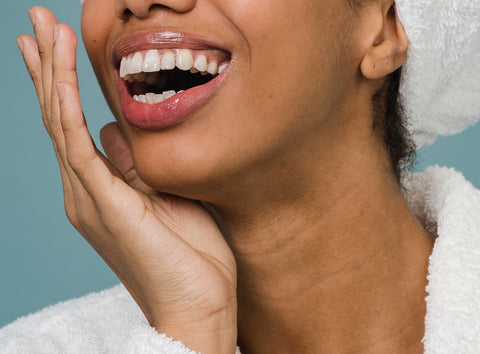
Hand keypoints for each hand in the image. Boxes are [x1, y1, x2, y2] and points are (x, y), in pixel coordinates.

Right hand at [17, 7, 236, 352]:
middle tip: (36, 21)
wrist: (197, 306)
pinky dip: (68, 108)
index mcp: (102, 189)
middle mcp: (86, 190)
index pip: (72, 125)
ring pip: (61, 124)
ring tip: (42, 30)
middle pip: (59, 117)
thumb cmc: (190, 257)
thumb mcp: (165, 197)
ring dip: (53, 74)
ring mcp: (90, 198)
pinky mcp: (104, 204)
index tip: (54, 46)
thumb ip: (135, 166)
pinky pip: (78, 147)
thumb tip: (113, 131)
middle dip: (48, 66)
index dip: (62, 84)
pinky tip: (61, 76)